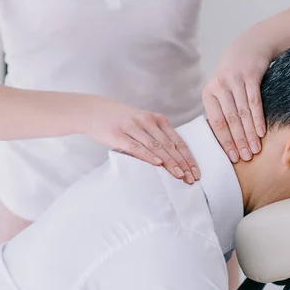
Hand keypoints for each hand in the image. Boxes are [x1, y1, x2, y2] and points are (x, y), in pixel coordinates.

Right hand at [82, 96, 199, 183]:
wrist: (94, 110)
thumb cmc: (122, 120)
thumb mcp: (144, 123)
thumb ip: (158, 136)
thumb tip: (175, 157)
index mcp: (158, 120)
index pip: (178, 141)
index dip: (188, 157)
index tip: (196, 172)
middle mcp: (148, 122)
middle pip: (170, 146)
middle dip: (183, 163)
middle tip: (191, 178)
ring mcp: (134, 127)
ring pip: (156, 147)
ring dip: (170, 163)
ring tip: (179, 176)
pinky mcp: (119, 134)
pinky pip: (137, 147)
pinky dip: (148, 156)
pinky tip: (158, 164)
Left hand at [202, 35, 271, 162]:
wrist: (249, 46)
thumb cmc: (234, 73)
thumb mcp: (222, 88)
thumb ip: (221, 109)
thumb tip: (224, 139)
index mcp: (209, 93)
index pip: (216, 123)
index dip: (224, 141)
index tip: (232, 157)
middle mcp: (220, 86)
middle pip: (230, 120)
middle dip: (238, 141)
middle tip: (245, 158)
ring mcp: (235, 81)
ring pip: (242, 114)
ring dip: (250, 134)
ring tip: (255, 149)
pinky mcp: (250, 76)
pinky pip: (254, 102)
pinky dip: (258, 119)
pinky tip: (261, 132)